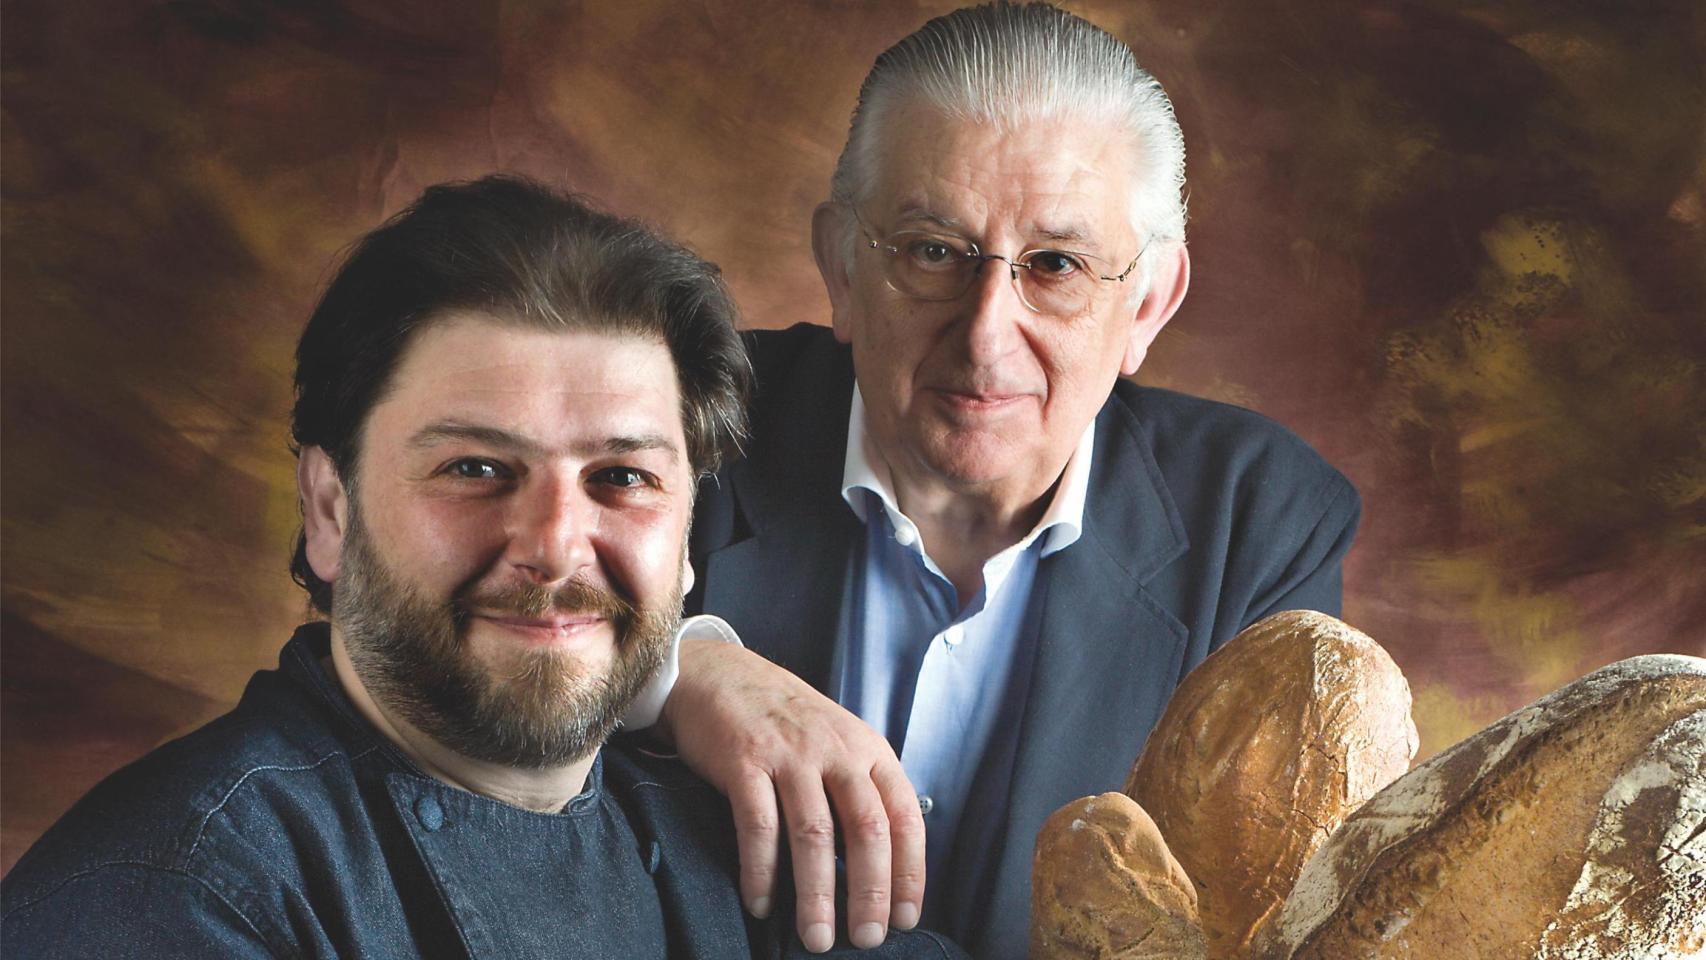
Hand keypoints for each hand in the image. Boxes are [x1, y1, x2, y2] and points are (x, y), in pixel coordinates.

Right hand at [658, 637, 925, 951]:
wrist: (720, 674)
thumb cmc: (785, 722)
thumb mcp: (839, 742)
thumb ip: (863, 790)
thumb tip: (883, 866)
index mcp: (868, 750)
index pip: (904, 816)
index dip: (910, 871)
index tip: (907, 917)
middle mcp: (835, 750)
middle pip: (866, 830)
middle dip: (870, 892)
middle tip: (867, 938)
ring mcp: (789, 755)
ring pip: (814, 835)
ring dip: (817, 895)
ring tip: (817, 938)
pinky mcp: (743, 761)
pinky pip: (757, 826)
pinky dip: (761, 872)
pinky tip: (761, 904)